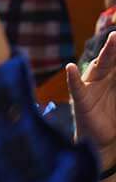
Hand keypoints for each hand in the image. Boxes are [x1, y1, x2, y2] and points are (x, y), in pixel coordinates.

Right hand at [68, 32, 115, 169]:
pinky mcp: (81, 101)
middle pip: (111, 58)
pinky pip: (77, 87)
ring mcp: (90, 87)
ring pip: (98, 67)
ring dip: (105, 53)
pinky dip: (73, 77)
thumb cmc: (113, 118)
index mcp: (112, 76)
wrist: (101, 141)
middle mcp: (101, 78)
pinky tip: (71, 68)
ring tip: (113, 40)